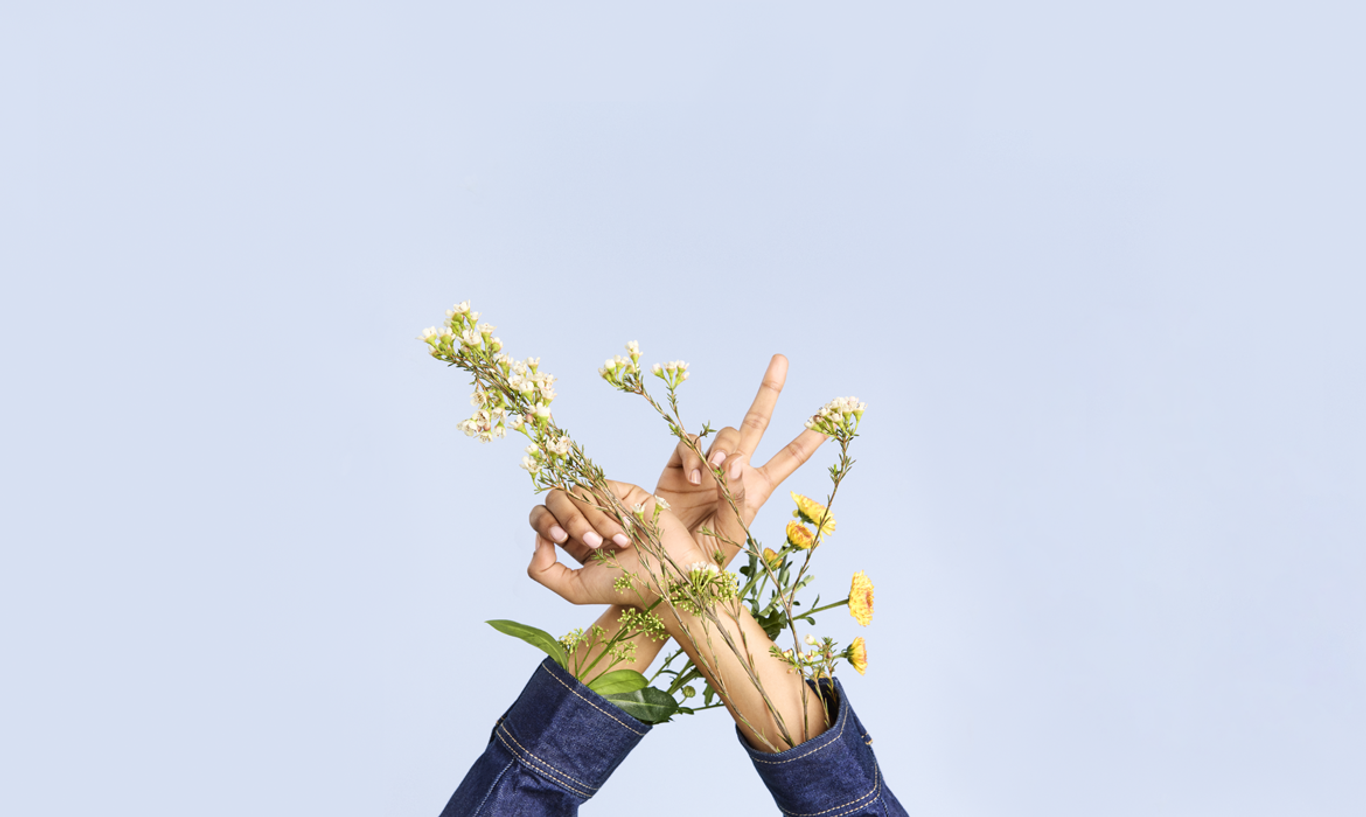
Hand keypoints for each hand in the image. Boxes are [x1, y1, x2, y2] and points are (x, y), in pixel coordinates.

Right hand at [527, 354, 826, 566]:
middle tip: (780, 359)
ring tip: (715, 475)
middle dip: (769, 390)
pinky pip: (690, 443)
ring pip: (726, 434)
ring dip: (725, 448)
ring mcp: (707, 464)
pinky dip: (694, 457)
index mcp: (757, 489)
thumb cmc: (701, 560)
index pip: (790, 457)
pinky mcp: (679, 464)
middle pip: (758, 423)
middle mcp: (735, 470)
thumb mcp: (730, 537)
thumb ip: (736, 501)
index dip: (810, 436)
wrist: (661, 561)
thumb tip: (738, 467)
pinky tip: (694, 480)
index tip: (833, 413)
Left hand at [527, 480, 709, 606]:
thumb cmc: (625, 587)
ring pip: (577, 492)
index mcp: (571, 540)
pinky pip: (600, 487)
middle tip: (592, 542)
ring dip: (595, 520)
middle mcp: (586, 519)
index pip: (541, 516)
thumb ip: (542, 571)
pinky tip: (627, 530)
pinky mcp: (624, 492)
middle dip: (569, 518)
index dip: (544, 522)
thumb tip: (537, 539)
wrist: (666, 578)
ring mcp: (605, 503)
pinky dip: (609, 510)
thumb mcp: (574, 589)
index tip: (560, 538)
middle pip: (555, 498)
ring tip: (618, 542)